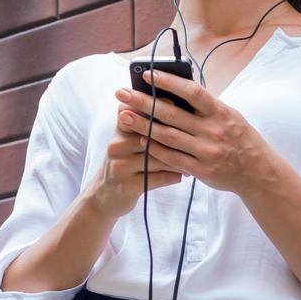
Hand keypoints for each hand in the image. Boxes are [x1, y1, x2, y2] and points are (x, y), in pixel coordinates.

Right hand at [82, 86, 185, 220]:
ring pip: (157, 157)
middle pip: (150, 134)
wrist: (105, 196)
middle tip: (195, 132)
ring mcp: (120, 167)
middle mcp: (117, 146)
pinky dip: (173, 176)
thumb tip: (174, 103)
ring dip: (178, 158)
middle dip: (174, 132)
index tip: (175, 103)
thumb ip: (144, 124)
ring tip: (193, 158)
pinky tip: (182, 175)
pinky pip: (157, 178)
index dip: (153, 105)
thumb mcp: (127, 141)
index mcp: (119, 131)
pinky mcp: (127, 186)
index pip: (133, 110)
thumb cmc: (125, 163)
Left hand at [116, 70, 275, 195]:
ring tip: (125, 116)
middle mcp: (213, 130)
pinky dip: (155, 148)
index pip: (192, 92)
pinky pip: (172, 158)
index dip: (169, 82)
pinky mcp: (201, 170)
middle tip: (122, 94)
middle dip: (144, 102)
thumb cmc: (239, 139)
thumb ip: (205, 107)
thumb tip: (175, 89)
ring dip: (143, 125)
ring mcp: (207, 151)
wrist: (257, 172)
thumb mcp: (229, 116)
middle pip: (172, 114)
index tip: (147, 74)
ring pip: (168, 136)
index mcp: (221, 112)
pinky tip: (140, 140)